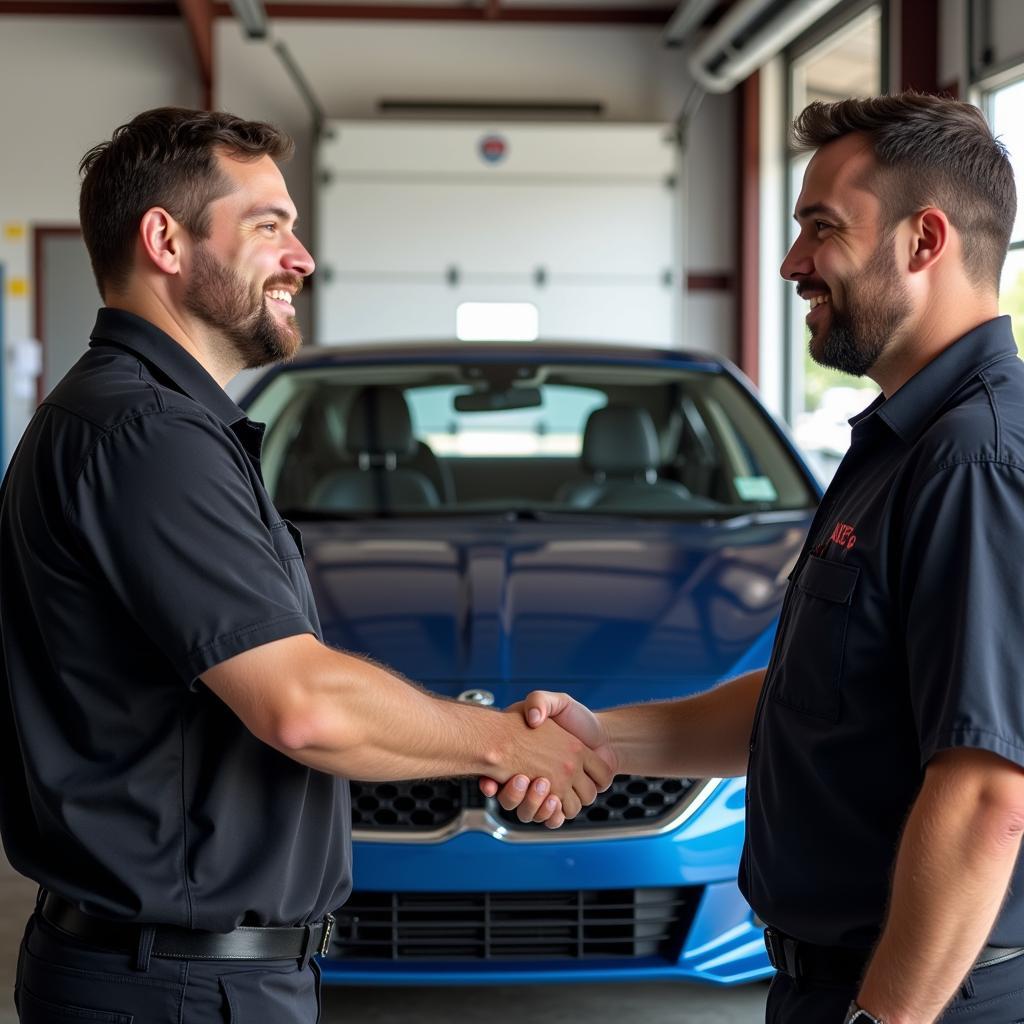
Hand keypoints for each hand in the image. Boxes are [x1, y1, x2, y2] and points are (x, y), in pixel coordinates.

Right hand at [480, 692, 617, 817]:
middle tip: (524, 778)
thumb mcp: (555, 702)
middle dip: (516, 794)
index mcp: (528, 758)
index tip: (491, 780)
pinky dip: (552, 814)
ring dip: (536, 804)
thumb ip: (539, 701)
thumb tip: (532, 719)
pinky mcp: (568, 801)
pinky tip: (555, 800)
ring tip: (543, 784)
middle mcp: (538, 778)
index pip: (495, 778)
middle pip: (515, 801)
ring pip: (535, 812)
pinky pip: (554, 819)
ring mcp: (554, 792)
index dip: (491, 783)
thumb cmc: (577, 718)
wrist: (606, 735)